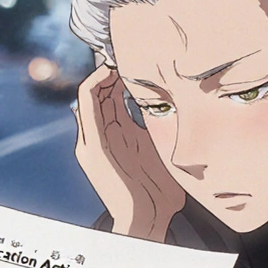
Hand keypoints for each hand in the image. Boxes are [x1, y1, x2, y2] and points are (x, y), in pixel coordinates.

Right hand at [75, 65, 184, 241]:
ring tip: (116, 56)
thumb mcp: (165, 150)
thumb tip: (182, 108)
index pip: (111, 95)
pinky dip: (93, 85)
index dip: (120, 73)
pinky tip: (107, 72)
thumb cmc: (160, 191)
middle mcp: (101, 136)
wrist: (148, 219)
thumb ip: (164, 129)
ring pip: (88, 94)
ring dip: (100, 72)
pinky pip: (85, 106)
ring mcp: (93, 141)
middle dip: (110, 68)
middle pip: (99, 91)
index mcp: (118, 135)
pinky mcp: (90, 147)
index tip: (137, 56)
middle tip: (126, 49)